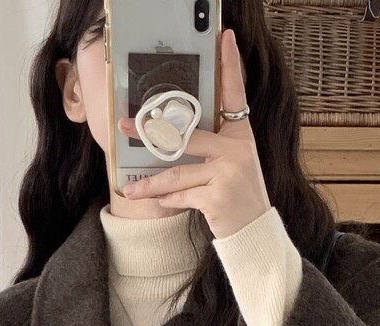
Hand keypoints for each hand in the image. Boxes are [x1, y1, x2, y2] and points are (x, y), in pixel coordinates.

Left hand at [117, 27, 269, 240]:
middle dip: (151, 132)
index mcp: (241, 135)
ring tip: (130, 189)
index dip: (230, 65)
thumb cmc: (238, 198)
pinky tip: (161, 204)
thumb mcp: (231, 166)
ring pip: (176, 171)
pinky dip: (169, 201)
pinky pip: (182, 194)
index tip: (225, 37)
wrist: (254, 233)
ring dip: (150, 183)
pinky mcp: (217, 196)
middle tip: (125, 124)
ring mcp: (228, 171)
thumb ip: (210, 148)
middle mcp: (237, 148)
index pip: (234, 93)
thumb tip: (172, 137)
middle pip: (186, 134)